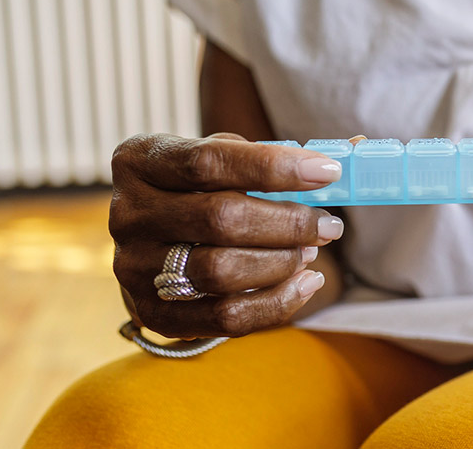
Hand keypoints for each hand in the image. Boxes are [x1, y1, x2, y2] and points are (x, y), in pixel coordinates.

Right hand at [110, 133, 344, 338]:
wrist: (157, 244)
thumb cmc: (202, 191)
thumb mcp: (220, 160)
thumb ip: (268, 157)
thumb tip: (345, 156)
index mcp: (140, 161)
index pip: (208, 161)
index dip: (273, 167)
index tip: (327, 172)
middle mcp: (127, 213)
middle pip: (220, 219)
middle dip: (289, 223)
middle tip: (328, 225)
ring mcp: (133, 267)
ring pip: (222, 271)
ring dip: (282, 262)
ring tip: (311, 252)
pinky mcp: (152, 312)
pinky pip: (224, 318)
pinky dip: (276, 303)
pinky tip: (305, 284)